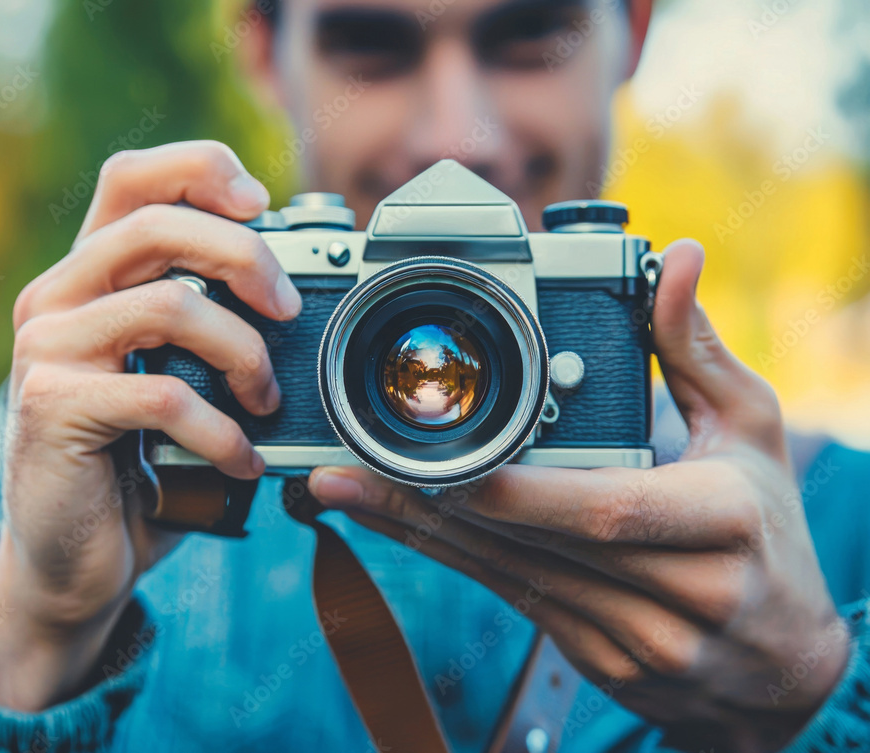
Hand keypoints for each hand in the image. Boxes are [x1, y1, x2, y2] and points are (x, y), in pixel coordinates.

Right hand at [0, 141, 300, 709]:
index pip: (133, 178)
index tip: (262, 203)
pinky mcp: (52, 406)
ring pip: (168, 306)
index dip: (200, 169)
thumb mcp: (181, 377)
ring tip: (267, 401)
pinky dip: (224, 430)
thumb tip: (298, 291)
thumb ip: (212, 324)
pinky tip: (243, 460)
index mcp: (93, 275)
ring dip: (244, 354)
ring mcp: (47, 348)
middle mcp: (59, 296)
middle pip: (158, 224)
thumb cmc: (142, 460)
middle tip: (288, 310)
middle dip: (245, 256)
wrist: (76, 556)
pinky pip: (165, 395)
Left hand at [308, 240, 848, 751]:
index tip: (443, 457)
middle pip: (533, 545)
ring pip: (506, 577)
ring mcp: (635, 640)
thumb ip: (699, 349)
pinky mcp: (598, 659)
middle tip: (350, 467)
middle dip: (433, 505)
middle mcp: (677, 593)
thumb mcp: (752, 430)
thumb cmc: (769, 533)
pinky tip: (396, 529)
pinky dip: (448, 561)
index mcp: (720, 523)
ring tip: (345, 492)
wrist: (785, 668)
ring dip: (420, 533)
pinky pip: (510, 602)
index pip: (605, 507)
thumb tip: (681, 261)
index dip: (516, 490)